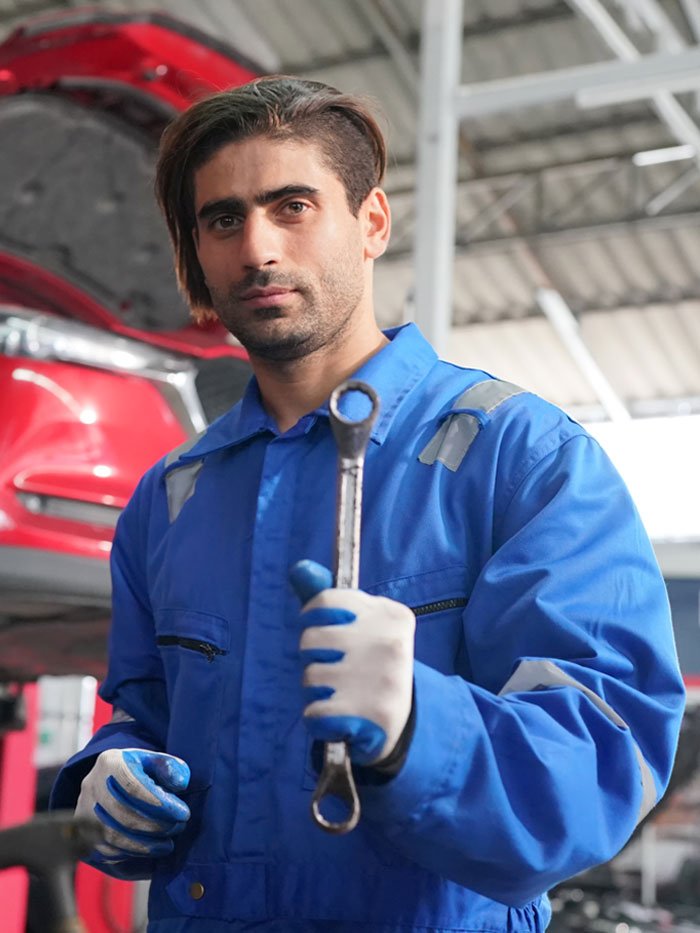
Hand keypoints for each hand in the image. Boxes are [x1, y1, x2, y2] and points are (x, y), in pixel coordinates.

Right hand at [75, 748, 190, 865]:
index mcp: (110, 763)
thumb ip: (169, 767)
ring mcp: (83, 811)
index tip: (183, 813)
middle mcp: (91, 786)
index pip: (133, 786)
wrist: (107, 781)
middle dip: (155, 825)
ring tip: (168, 843)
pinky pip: (106, 849)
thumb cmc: (137, 770)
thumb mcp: (153, 760)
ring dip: (145, 844)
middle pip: (123, 812)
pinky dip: (131, 852)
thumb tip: (181, 783)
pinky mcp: (83, 833)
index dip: (160, 803)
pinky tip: (152, 850)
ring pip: (113, 834)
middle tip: (178, 827)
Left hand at [290, 560, 414, 765]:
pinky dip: (318, 719)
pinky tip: (339, 718)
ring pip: (310, 677)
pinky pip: (314, 712)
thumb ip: (324, 599)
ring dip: (315, 690)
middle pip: (311, 639)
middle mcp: (392, 643)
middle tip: (337, 668)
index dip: (313, 620)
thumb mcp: (356, 624)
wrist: (401, 720)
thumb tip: (299, 569)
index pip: (324, 602)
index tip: (328, 633)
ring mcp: (385, 680)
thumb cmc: (368, 662)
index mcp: (391, 614)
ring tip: (340, 694)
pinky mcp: (374, 716)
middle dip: (312, 657)